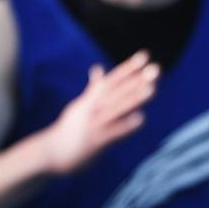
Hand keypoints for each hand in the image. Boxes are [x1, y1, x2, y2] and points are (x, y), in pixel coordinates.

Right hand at [41, 52, 159, 173]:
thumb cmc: (69, 129)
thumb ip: (93, 88)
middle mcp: (94, 108)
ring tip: (152, 88)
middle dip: (138, 80)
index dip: (129, 67)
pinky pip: (113, 132)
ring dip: (134, 98)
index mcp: (91, 99)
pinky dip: (126, 125)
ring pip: (117, 108)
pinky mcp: (96, 141)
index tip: (145, 55)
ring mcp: (95, 123)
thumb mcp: (81, 104)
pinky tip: (141, 119)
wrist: (51, 152)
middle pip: (118, 91)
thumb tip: (98, 68)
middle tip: (156, 68)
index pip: (114, 80)